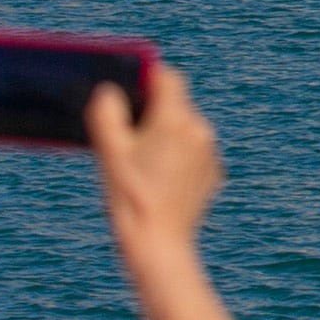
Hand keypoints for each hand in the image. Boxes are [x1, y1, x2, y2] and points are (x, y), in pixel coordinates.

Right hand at [89, 62, 224, 257]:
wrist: (158, 242)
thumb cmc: (130, 196)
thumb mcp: (109, 152)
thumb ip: (107, 112)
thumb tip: (109, 89)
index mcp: (175, 119)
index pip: (167, 78)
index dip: (147, 77)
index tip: (130, 88)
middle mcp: (199, 130)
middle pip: (176, 104)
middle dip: (152, 111)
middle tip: (127, 132)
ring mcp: (209, 151)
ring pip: (185, 128)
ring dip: (165, 134)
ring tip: (140, 161)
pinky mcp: (213, 171)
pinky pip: (193, 151)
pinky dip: (177, 155)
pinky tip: (157, 177)